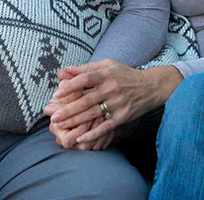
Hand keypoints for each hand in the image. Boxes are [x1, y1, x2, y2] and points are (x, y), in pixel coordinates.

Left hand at [48, 60, 182, 144]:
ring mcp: (118, 103)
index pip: (85, 79)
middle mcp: (112, 88)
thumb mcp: (107, 66)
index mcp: (107, 74)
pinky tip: (81, 138)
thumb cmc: (124, 74)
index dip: (70, 86)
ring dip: (75, 121)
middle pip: (86, 100)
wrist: (150, 87)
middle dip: (68, 109)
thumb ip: (85, 69)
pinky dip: (94, 133)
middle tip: (53, 116)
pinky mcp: (123, 116)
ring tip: (61, 125)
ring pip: (93, 114)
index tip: (57, 94)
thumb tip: (62, 72)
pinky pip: (106, 126)